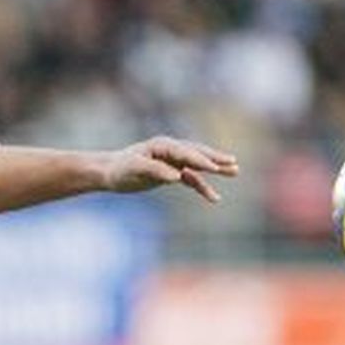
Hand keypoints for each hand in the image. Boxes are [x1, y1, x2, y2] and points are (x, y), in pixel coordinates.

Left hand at [102, 137, 238, 202]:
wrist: (110, 173)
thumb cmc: (120, 169)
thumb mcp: (135, 169)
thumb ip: (156, 171)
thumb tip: (177, 176)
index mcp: (162, 146)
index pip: (186, 152)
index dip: (201, 160)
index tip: (216, 168)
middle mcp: (170, 150)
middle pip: (197, 153)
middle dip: (215, 159)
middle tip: (233, 163)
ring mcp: (172, 161)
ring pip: (197, 165)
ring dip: (215, 169)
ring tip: (234, 171)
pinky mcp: (171, 173)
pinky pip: (190, 179)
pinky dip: (202, 186)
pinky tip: (213, 198)